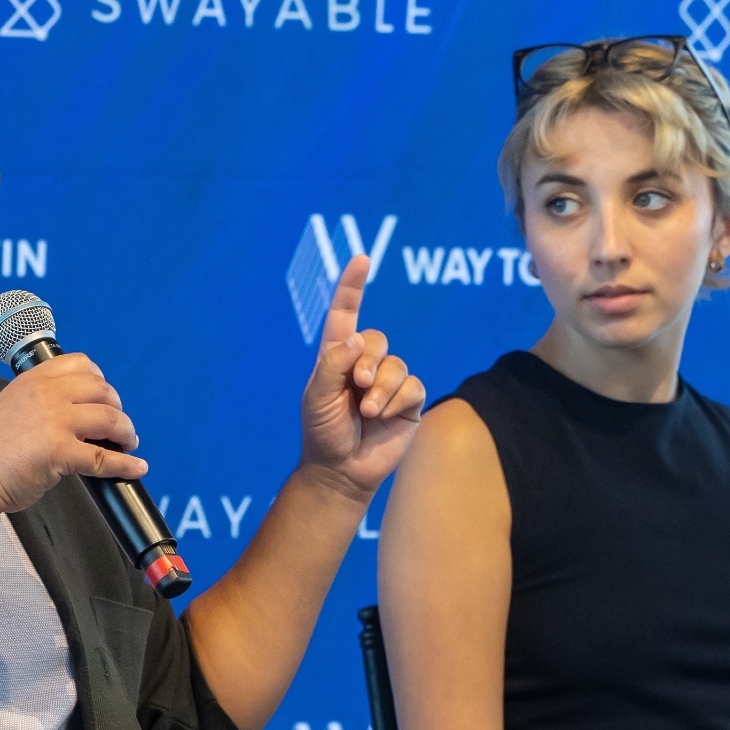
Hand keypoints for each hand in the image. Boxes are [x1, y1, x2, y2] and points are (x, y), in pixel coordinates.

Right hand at [0, 352, 145, 515]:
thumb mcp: (13, 407)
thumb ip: (42, 404)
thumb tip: (77, 418)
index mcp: (34, 379)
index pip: (81, 365)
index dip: (102, 381)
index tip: (107, 397)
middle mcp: (47, 394)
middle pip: (103, 392)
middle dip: (118, 410)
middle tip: (120, 428)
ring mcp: (55, 420)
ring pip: (110, 419)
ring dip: (126, 433)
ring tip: (128, 444)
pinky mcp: (61, 451)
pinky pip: (104, 457)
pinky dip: (126, 464)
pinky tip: (137, 468)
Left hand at [298, 255, 425, 499]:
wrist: (341, 471)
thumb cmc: (323, 432)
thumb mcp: (316, 398)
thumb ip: (332, 365)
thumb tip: (358, 339)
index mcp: (336, 357)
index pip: (345, 314)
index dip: (352, 286)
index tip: (362, 258)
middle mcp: (364, 364)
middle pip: (377, 339)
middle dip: (368, 362)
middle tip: (358, 387)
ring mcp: (388, 382)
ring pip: (396, 365)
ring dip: (381, 391)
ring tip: (368, 412)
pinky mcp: (408, 401)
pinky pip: (412, 386)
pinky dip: (397, 402)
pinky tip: (384, 418)